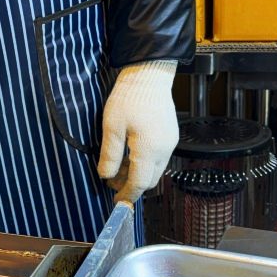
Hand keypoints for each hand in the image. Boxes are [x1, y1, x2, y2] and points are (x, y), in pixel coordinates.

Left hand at [97, 61, 178, 204]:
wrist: (149, 75)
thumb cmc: (129, 98)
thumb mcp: (112, 127)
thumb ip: (110, 155)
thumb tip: (106, 176)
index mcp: (150, 149)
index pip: (140, 183)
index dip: (127, 194)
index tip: (116, 200)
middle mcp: (165, 149)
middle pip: (150, 180)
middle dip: (132, 186)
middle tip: (112, 182)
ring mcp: (171, 142)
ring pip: (155, 170)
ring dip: (138, 174)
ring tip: (117, 168)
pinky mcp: (171, 135)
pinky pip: (159, 158)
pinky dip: (145, 163)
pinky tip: (129, 155)